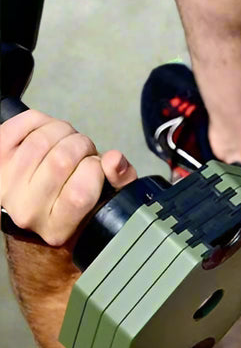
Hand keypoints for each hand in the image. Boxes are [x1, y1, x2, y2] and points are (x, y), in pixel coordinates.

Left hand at [0, 108, 137, 246]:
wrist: (29, 210)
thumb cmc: (72, 205)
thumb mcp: (105, 202)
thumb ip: (121, 182)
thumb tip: (114, 158)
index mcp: (56, 228)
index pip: (81, 193)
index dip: (96, 169)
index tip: (97, 167)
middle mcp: (26, 210)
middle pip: (62, 160)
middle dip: (82, 146)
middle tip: (85, 151)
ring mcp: (5, 183)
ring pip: (43, 139)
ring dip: (65, 131)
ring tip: (69, 141)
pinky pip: (24, 123)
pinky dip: (43, 120)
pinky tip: (49, 130)